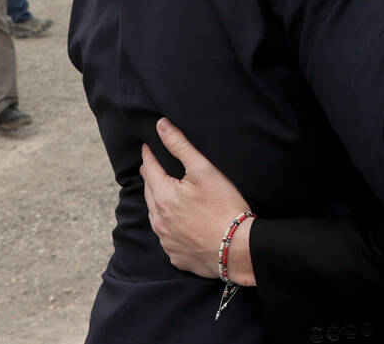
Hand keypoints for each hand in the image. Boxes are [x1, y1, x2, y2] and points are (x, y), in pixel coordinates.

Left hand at [139, 118, 254, 284]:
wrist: (236, 249)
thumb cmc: (223, 206)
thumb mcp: (204, 170)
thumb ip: (180, 146)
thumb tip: (160, 126)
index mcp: (162, 196)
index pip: (149, 169)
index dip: (149, 155)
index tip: (147, 146)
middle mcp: (158, 220)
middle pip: (150, 193)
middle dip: (151, 178)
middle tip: (154, 168)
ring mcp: (166, 241)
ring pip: (156, 217)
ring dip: (159, 204)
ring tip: (166, 195)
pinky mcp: (177, 256)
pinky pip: (168, 238)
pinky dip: (170, 228)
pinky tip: (180, 225)